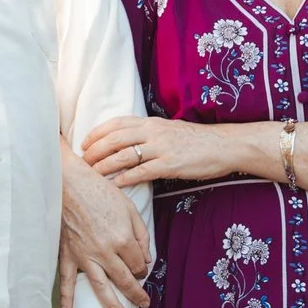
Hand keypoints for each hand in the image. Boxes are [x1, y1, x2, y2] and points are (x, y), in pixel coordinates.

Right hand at [60, 145, 148, 307]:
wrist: (69, 184)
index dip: (142, 268)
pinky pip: (67, 280)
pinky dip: (67, 298)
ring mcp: (85, 256)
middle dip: (136, 294)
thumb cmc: (100, 192)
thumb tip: (148, 259)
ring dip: (113, 306)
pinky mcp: (68, 255)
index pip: (138, 264)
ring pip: (101, 288)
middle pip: (124, 280)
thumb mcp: (129, 209)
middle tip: (144, 303)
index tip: (141, 268)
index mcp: (123, 239)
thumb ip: (142, 235)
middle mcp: (105, 252)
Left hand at [82, 115, 242, 187]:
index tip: (84, 143)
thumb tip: (128, 141)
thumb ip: (149, 133)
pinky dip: (125, 178)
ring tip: (92, 175)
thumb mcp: (169, 129)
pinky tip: (115, 184)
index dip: (97, 133)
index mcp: (152, 122)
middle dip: (94, 151)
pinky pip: (142, 172)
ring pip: (124, 155)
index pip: (116, 123)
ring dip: (104, 166)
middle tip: (82, 162)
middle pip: (114, 139)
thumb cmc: (197, 140)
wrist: (224, 145)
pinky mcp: (171, 165)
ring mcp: (162, 148)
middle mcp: (153, 132)